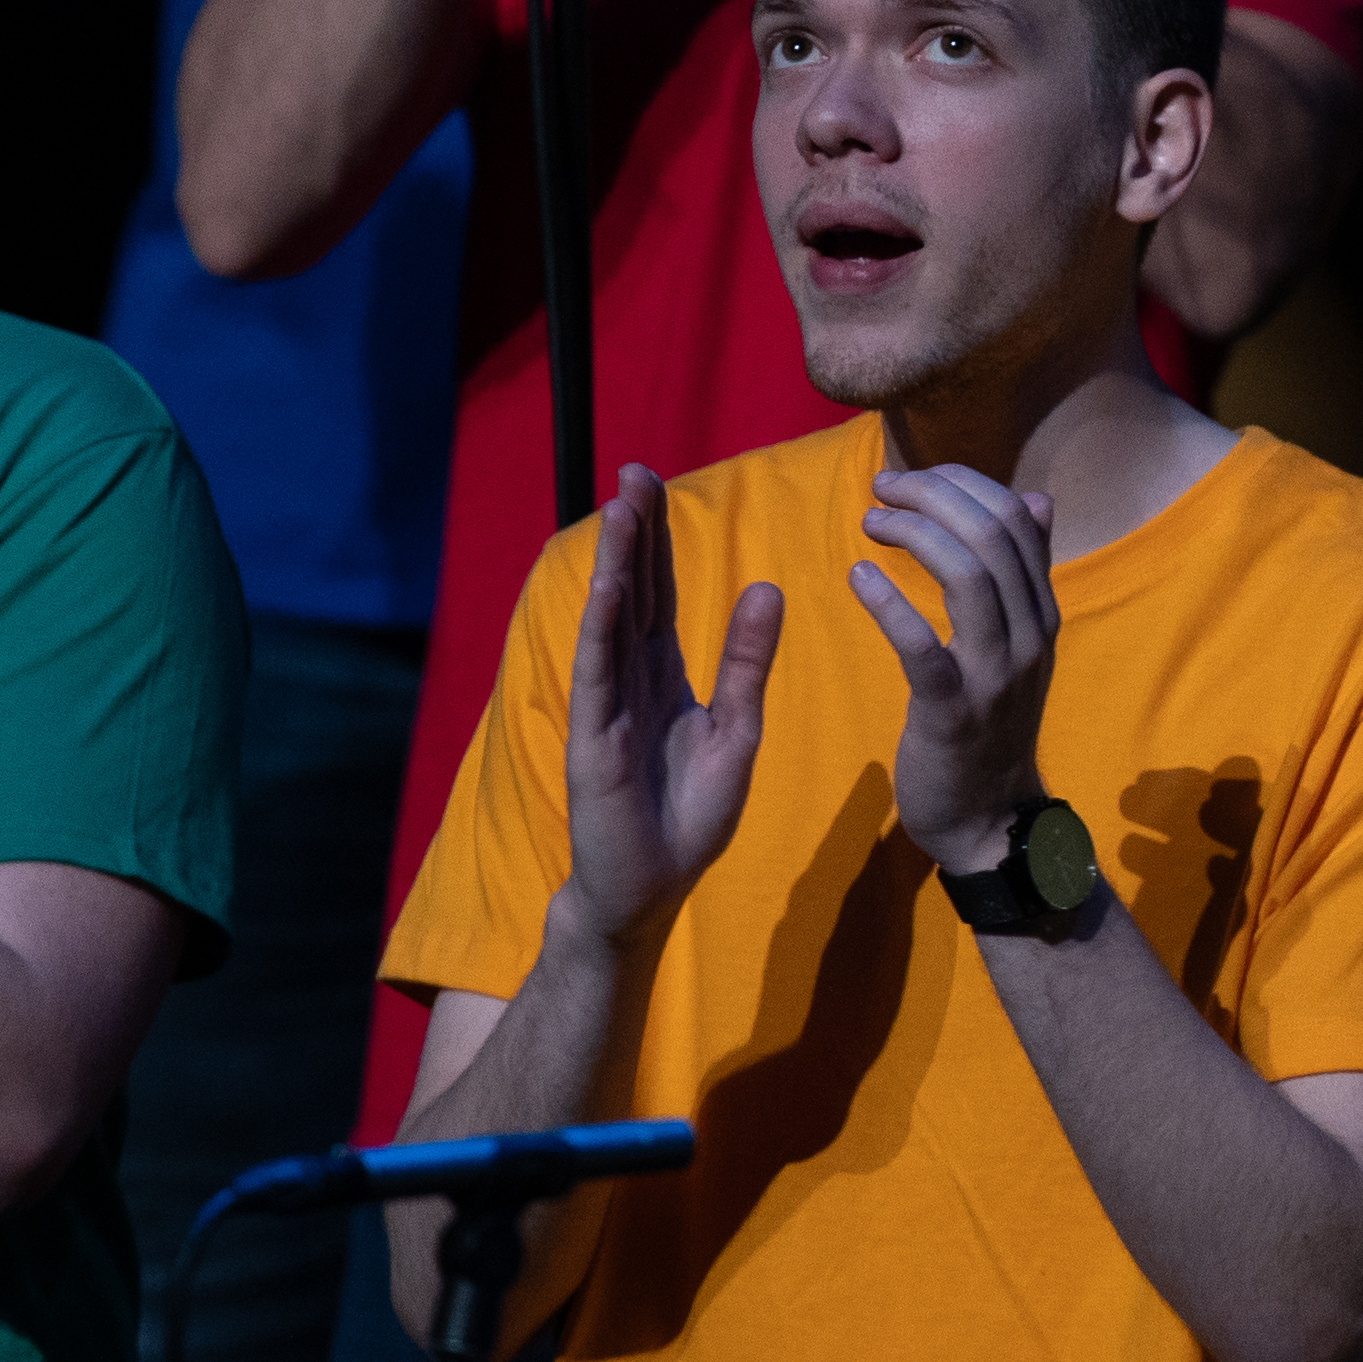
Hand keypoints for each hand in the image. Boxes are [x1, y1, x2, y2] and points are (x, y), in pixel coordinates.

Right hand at [554, 467, 780, 949]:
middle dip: (634, 533)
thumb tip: (767, 587)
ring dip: (617, 564)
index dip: (659, 540)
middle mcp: (629, 681)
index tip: (658, 482)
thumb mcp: (736, 729)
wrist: (651, 890)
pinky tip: (608, 587)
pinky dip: (602, 629)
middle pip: (633, 592)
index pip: (660, 593)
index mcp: (663, 676)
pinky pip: (600, 674)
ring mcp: (607, 707)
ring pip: (612, 621)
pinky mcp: (595, 740)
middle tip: (635, 471)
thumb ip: (746, 662)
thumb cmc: (689, 817)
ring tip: (622, 509)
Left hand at [849, 464, 1060, 869]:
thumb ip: (1026, 574)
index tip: (914, 477)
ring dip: (915, 535)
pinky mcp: (953, 711)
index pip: (1015, 520)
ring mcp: (997, 675)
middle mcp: (1030, 635)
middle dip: (933, 496)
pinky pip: (924, 647)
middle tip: (882, 489)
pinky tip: (858, 577)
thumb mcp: (1020, 643)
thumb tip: (1037, 499)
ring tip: (870, 523)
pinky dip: (890, 604)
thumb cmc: (991, 724)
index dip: (963, 484)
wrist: (988, 818)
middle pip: (992, 537)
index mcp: (1042, 613)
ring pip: (969, 577)